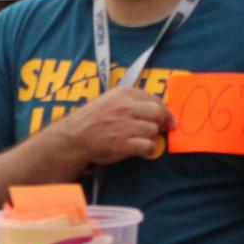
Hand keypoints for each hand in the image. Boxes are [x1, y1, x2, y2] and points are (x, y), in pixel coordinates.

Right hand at [54, 86, 169, 167]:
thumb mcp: (110, 100)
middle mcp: (125, 108)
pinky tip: (142, 149)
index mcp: (123, 93)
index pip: (153, 99)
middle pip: (158, 112)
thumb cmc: (94, 118)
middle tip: (162, 128)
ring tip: (141, 138)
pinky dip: (148, 149)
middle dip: (162, 121)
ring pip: (153, 130)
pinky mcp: (123, 144)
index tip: (167, 117)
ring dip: (151, 136)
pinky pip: (148, 146)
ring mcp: (124, 126)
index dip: (163, 109)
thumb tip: (157, 108)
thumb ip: (132, 101)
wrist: (75, 137)